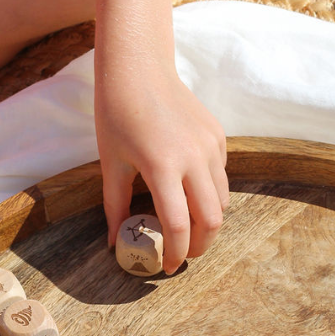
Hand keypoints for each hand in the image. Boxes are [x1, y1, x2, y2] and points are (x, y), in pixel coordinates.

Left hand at [97, 64, 228, 274]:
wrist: (138, 67)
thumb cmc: (117, 114)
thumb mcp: (111, 164)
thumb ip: (116, 206)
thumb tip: (114, 243)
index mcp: (163, 166)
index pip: (179, 224)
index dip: (175, 252)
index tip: (167, 267)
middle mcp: (193, 157)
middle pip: (213, 219)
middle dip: (200, 245)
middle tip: (183, 254)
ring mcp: (210, 145)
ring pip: (223, 200)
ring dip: (208, 222)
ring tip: (187, 229)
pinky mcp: (218, 135)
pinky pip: (221, 176)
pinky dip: (210, 194)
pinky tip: (189, 194)